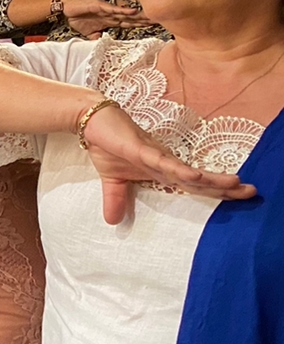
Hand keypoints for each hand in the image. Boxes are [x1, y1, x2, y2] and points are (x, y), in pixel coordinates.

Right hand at [60, 0, 151, 37]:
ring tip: (152, 16)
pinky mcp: (99, 6)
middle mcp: (112, 14)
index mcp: (111, 20)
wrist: (66, 7)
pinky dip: (123, 10)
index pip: (130, 23)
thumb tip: (102, 45)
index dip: (141, 24)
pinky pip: (113, 9)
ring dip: (138, 15)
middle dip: (145, 19)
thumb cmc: (78, 17)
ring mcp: (107, 9)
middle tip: (161, 19)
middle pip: (132, 18)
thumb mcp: (89, 33)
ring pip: (126, 13)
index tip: (154, 26)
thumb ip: (97, 38)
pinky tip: (134, 11)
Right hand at [82, 102, 253, 223]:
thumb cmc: (108, 145)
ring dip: (211, 178)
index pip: (194, 185)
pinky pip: (163, 161)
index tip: (240, 196)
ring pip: (187, 170)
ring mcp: (154, 155)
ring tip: (235, 183)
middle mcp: (165, 163)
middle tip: (252, 192)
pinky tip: (194, 176)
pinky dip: (179, 169)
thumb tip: (112, 222)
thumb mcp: (112, 179)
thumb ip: (116, 199)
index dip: (217, 191)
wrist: (92, 121)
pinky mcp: (141, 148)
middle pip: (199, 179)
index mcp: (161, 171)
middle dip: (225, 186)